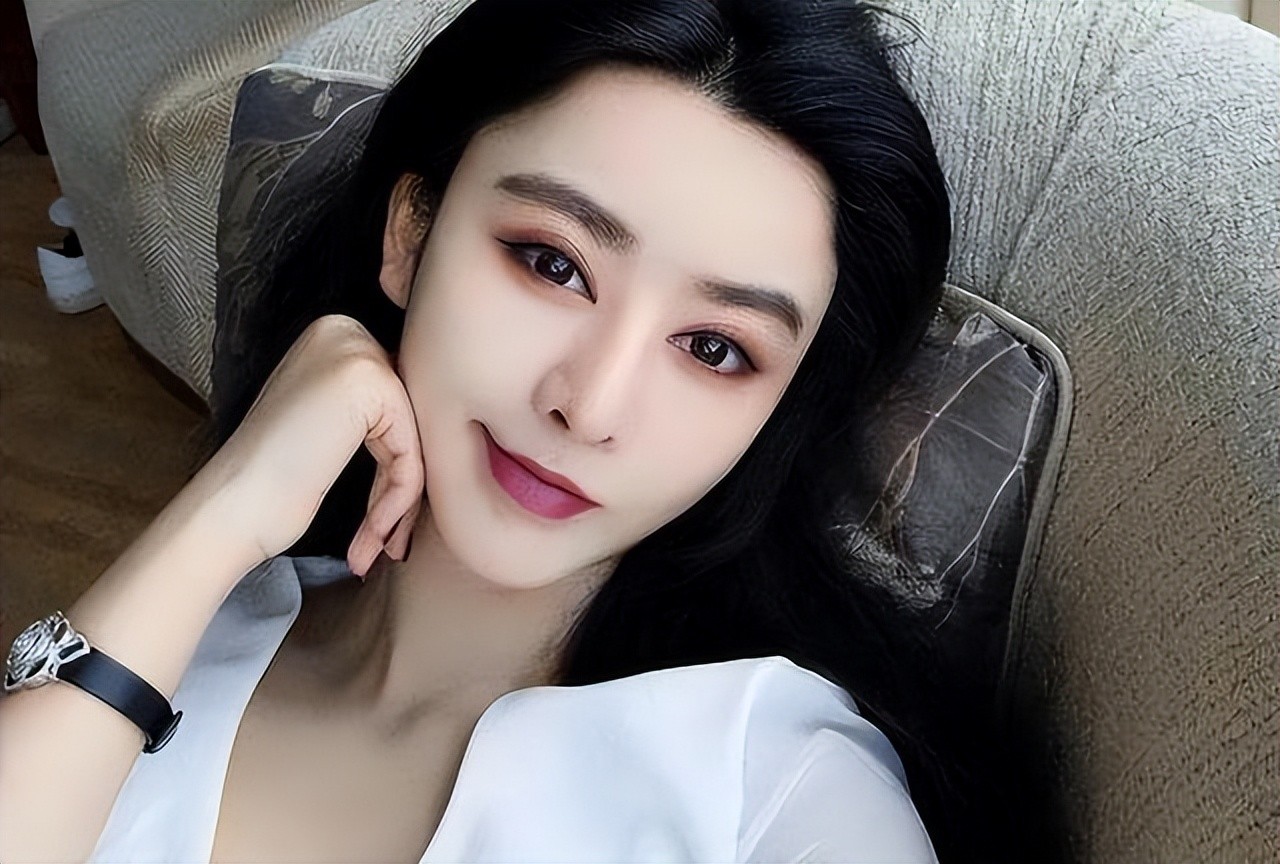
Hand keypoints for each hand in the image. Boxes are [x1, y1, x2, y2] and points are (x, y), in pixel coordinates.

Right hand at [206, 314, 424, 576]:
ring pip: (414, 441)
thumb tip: (437, 424)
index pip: (398, 406)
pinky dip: (396, 503)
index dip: (396, 465)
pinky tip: (372, 537)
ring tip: (373, 547)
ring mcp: (355, 351)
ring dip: (398, 504)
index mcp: (335, 334)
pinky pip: (411, 454)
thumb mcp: (332, 423)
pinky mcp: (369, 382)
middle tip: (386, 540)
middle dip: (402, 487)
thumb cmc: (274, 479)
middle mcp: (345, 330)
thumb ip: (377, 410)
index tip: (386, 518)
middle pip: (409, 421)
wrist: (231, 507)